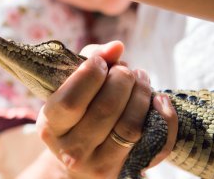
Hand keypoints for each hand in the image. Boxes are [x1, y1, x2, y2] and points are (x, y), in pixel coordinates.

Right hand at [36, 41, 177, 177]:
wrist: (81, 157)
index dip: (90, 76)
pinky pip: (154, 142)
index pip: (70, 102)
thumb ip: (89, 59)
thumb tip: (117, 47)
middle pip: (105, 110)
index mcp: (50, 126)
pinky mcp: (125, 171)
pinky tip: (157, 99)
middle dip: (121, 79)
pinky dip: (163, 116)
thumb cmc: (77, 111)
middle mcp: (71, 151)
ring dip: (142, 93)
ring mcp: (99, 165)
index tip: (101, 61)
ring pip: (130, 126)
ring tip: (141, 78)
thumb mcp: (71, 85)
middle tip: (125, 70)